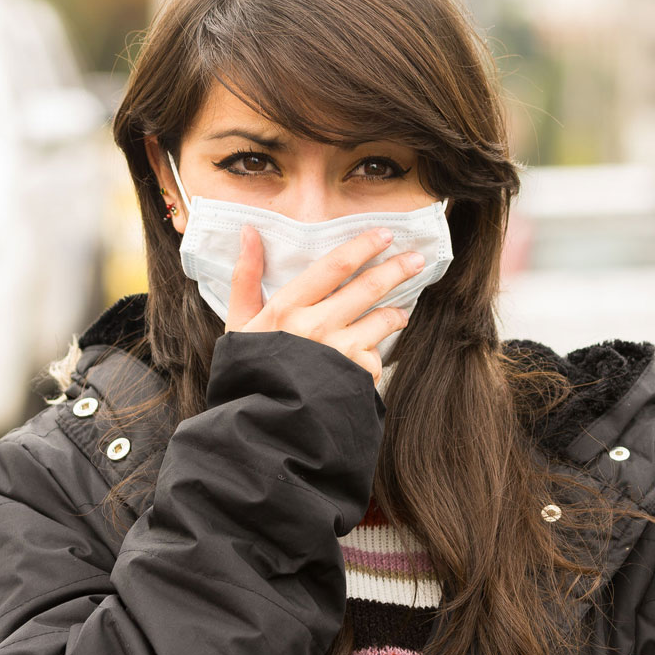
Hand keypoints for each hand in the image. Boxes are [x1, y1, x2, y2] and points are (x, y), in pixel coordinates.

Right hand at [224, 225, 425, 382]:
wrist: (262, 424)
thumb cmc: (250, 370)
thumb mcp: (240, 322)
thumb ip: (246, 276)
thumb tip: (249, 231)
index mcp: (287, 308)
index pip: (335, 266)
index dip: (364, 246)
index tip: (385, 235)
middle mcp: (316, 327)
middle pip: (368, 287)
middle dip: (396, 269)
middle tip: (415, 260)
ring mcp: (339, 353)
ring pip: (382, 319)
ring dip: (396, 312)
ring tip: (400, 312)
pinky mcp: (355, 377)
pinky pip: (376, 357)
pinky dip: (376, 354)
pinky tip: (370, 356)